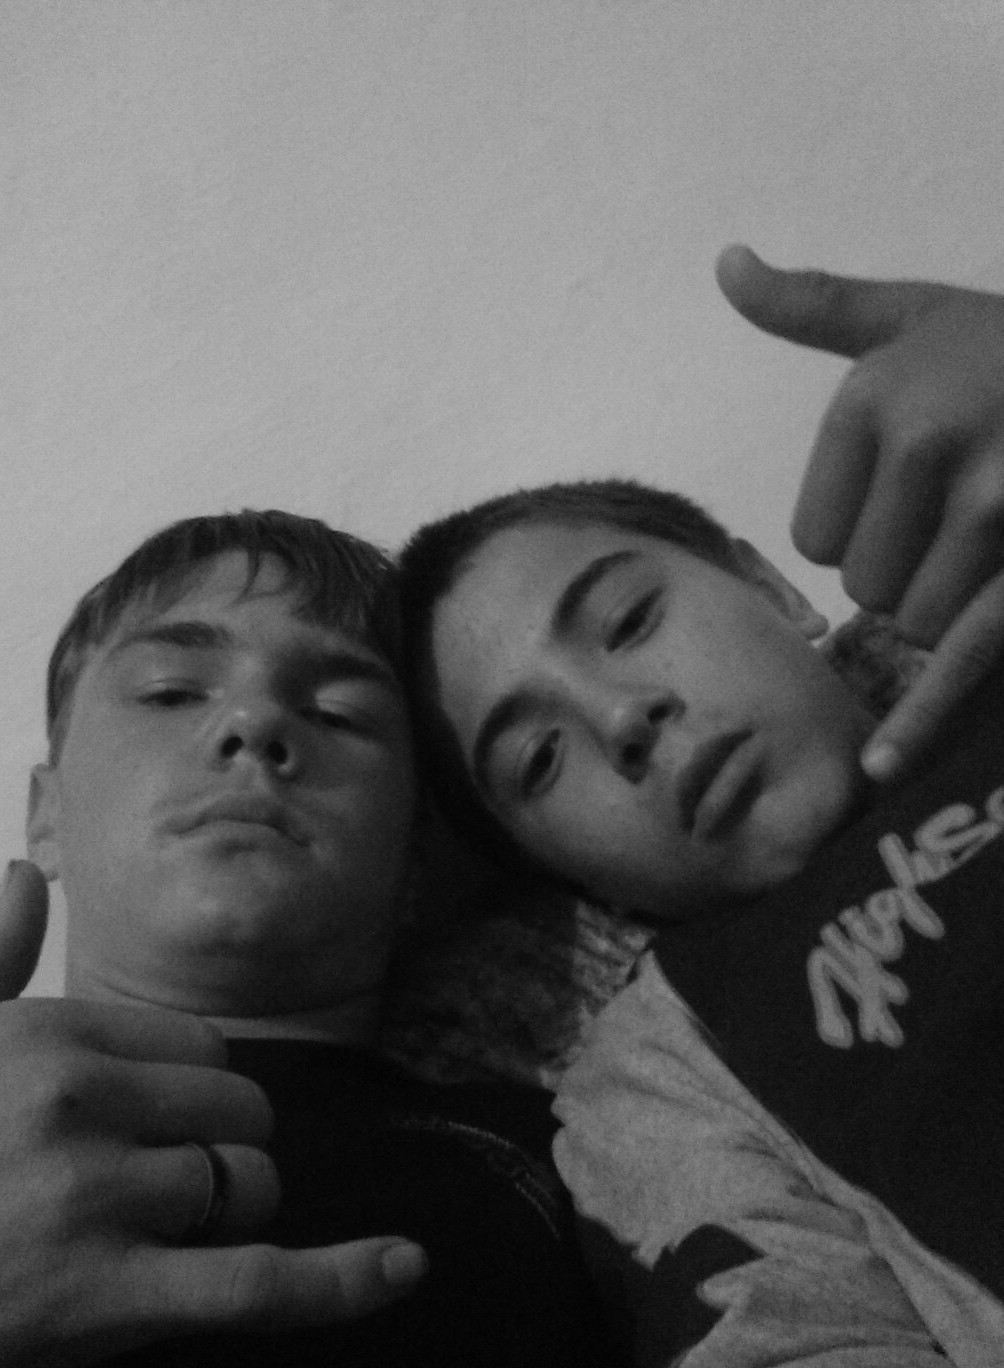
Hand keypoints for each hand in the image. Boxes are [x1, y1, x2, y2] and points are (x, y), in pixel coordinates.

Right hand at [0, 861, 424, 1367]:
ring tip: (167, 1250)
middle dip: (225, 1155)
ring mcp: (94, 1197)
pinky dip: (342, 1284)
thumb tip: (24, 875)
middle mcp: (76, 1098)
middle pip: (237, 1113)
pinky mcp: (104, 1300)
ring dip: (230, 1222)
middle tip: (168, 1197)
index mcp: (41, 1033)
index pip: (197, 1048)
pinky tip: (402, 1271)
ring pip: (245, 1189)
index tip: (166, 1133)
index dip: (196, 1100)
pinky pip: (257, 1286)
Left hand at [718, 244, 1003, 780]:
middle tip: (976, 508)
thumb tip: (726, 263)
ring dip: (953, 601)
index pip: (815, 538)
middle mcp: (934, 444)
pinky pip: (962, 658)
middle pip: (863, 585)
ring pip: (915, 621)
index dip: (864, 528)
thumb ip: (817, 305)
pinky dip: (922, 722)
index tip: (922, 485)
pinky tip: (879, 769)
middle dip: (910, 567)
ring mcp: (998, 510)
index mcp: (880, 393)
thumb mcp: (918, 314)